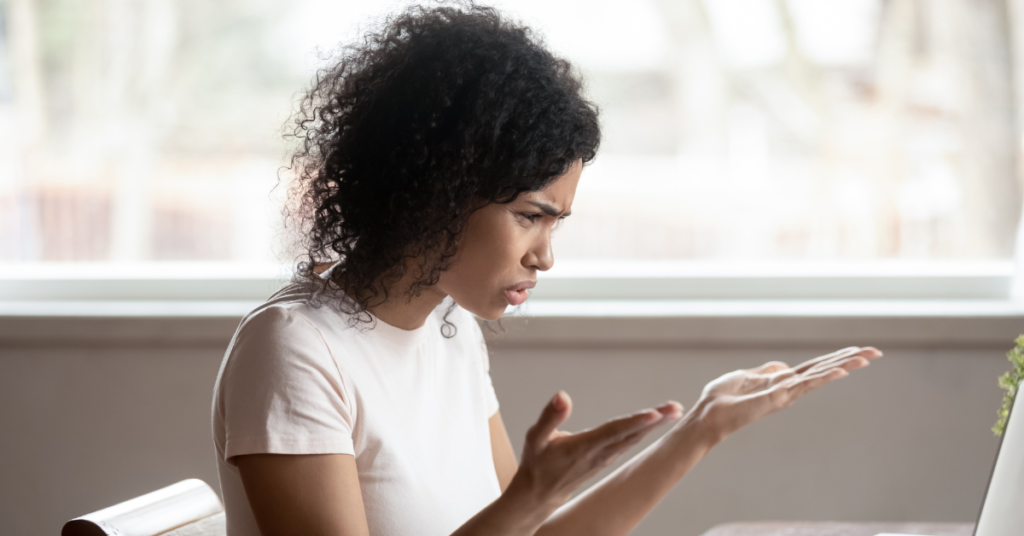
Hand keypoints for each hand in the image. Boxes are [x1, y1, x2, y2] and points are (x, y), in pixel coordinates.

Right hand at [508, 392, 682, 509]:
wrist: (540, 493)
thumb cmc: (538, 463)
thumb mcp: (536, 438)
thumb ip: (550, 416)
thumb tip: (562, 395)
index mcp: (583, 447)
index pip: (613, 432)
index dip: (634, 422)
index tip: (654, 414)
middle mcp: (599, 453)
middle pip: (631, 434)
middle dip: (655, 421)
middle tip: (675, 408)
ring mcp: (605, 457)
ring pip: (634, 438)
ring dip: (654, 424)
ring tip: (673, 411)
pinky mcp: (606, 457)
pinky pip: (630, 442)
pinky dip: (645, 430)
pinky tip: (656, 421)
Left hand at [689, 346, 882, 442]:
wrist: (708, 415)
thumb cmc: (722, 398)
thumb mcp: (745, 376)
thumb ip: (765, 371)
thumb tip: (783, 367)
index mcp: (781, 381)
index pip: (813, 367)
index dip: (834, 358)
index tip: (857, 351)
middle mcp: (788, 388)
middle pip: (823, 369)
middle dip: (849, 360)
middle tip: (876, 352)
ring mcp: (785, 393)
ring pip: (820, 375)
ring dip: (844, 365)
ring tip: (866, 358)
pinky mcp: (777, 397)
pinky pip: (804, 384)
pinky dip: (823, 377)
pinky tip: (840, 371)